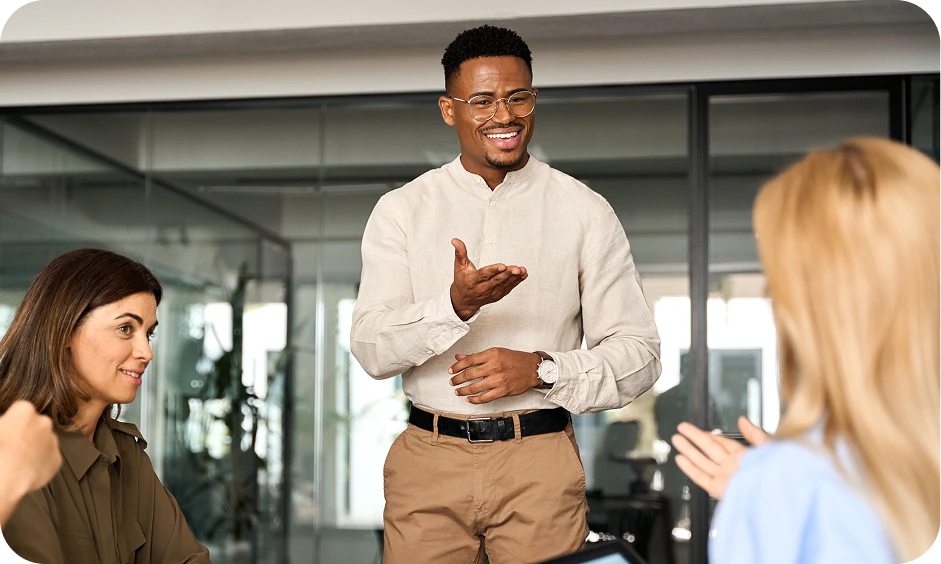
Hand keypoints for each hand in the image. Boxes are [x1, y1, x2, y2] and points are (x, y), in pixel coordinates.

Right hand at [0, 401, 61, 525]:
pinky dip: (42, 465)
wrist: (4, 476)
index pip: (22, 412)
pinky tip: (28, 472)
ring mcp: (52, 441)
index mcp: (24, 410)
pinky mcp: (57, 460)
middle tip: (15, 449)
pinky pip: (50, 460)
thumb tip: (5, 428)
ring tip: (20, 463)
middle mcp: (43, 422)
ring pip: (46, 442)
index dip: (14, 424)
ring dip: (37, 450)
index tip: (9, 434)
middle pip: (37, 426)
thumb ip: (4, 424)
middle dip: (28, 435)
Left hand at [449, 348, 540, 403]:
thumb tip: (460, 357)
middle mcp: (494, 366)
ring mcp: (498, 380)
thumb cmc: (515, 359)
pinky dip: (474, 400)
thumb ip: (477, 356)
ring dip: (463, 391)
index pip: (468, 360)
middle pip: (469, 374)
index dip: (457, 366)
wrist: (532, 369)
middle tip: (452, 382)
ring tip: (458, 391)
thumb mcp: (496, 352)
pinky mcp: (502, 391)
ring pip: (474, 388)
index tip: (451, 370)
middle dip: (457, 380)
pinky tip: (470, 399)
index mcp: (491, 354)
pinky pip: (484, 398)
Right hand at [450, 238, 526, 320]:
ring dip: (514, 277)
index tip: (502, 266)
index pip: (484, 275)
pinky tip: (523, 275)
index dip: (493, 270)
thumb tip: (456, 241)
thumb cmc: (462, 281)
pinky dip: (517, 281)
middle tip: (516, 268)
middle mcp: (482, 288)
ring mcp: (491, 293)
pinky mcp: (498, 295)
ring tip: (522, 270)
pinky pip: (508, 288)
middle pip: (496, 280)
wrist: (464, 300)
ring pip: (504, 284)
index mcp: (472, 280)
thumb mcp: (459, 266)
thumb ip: (460, 253)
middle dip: (507, 274)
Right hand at [671, 416, 769, 499]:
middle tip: (681, 427)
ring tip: (676, 439)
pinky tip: (681, 459)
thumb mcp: (769, 447)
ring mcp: (725, 477)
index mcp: (744, 456)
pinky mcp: (719, 489)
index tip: (696, 428)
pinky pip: (702, 477)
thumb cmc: (777, 473)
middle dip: (694, 438)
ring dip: (689, 450)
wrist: (775, 495)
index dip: (708, 434)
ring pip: (702, 461)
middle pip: (709, 449)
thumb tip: (743, 420)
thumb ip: (755, 434)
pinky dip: (690, 468)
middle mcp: (732, 466)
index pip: (722, 442)